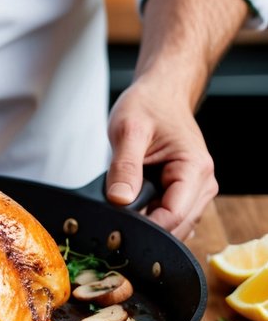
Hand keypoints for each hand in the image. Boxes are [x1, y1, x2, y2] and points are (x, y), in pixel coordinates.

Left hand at [105, 76, 217, 240]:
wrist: (161, 94)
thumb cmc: (149, 105)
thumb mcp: (128, 130)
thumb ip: (124, 167)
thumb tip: (119, 201)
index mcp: (195, 169)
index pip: (174, 216)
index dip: (145, 225)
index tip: (119, 223)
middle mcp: (203, 184)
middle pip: (177, 226)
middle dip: (147, 226)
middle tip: (117, 214)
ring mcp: (197, 191)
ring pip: (174, 226)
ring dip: (150, 221)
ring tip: (126, 201)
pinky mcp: (186, 194)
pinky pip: (171, 218)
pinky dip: (152, 216)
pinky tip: (136, 203)